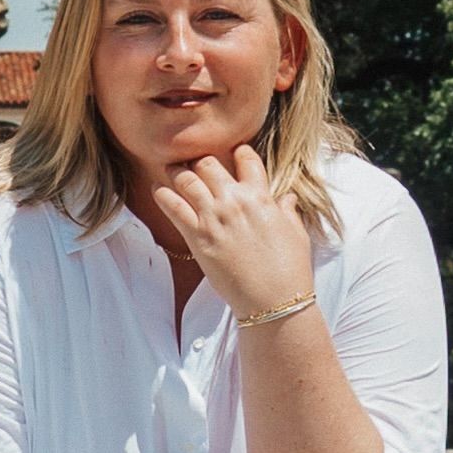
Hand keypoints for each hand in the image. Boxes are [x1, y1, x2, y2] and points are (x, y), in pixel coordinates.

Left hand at [155, 144, 313, 323]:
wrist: (273, 300)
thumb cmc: (290, 269)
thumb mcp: (296, 233)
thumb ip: (288, 210)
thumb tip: (287, 198)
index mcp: (261, 196)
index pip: (246, 158)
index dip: (238, 152)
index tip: (232, 154)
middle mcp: (235, 201)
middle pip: (209, 163)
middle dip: (200, 160)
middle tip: (194, 162)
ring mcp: (214, 217)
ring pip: (186, 179)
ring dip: (178, 171)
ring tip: (172, 169)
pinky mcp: (197, 236)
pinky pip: (172, 206)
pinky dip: (162, 194)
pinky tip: (156, 189)